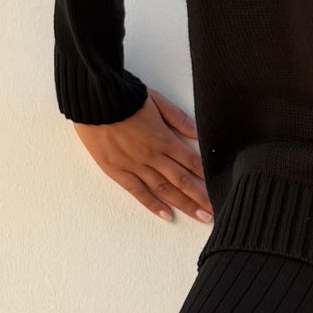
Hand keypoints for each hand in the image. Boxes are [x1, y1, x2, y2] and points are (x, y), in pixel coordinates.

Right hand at [73, 90, 211, 223]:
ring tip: (200, 216)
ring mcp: (134, 165)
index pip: (192, 161)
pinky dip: (153, 204)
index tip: (220, 189)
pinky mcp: (117, 170)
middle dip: (201, 197)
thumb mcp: (157, 100)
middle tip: (215, 212)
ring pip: (164, 189)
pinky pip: (138, 191)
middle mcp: (152, 156)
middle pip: (182, 180)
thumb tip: (198, 134)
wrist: (93, 99)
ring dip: (184, 204)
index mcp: (164, 138)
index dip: (206, 177)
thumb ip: (179, 119)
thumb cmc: (124, 96)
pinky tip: (167, 215)